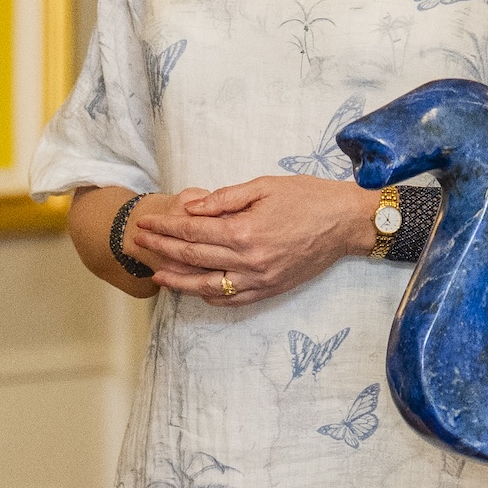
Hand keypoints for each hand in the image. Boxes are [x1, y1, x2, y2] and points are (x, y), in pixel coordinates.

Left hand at [132, 173, 371, 306]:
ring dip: (179, 282)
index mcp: (245, 232)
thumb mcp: (264, 187)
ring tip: (157, 275)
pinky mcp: (271, 289)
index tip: (146, 223)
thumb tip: (191, 208)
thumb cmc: (308, 198)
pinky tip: (196, 290)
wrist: (346, 223)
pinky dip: (211, 297)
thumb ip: (224, 199)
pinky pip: (233, 300)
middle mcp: (249, 261)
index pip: (192, 232)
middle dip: (162, 249)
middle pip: (193, 258)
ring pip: (208, 286)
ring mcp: (260, 280)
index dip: (164, 228)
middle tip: (141, 242)